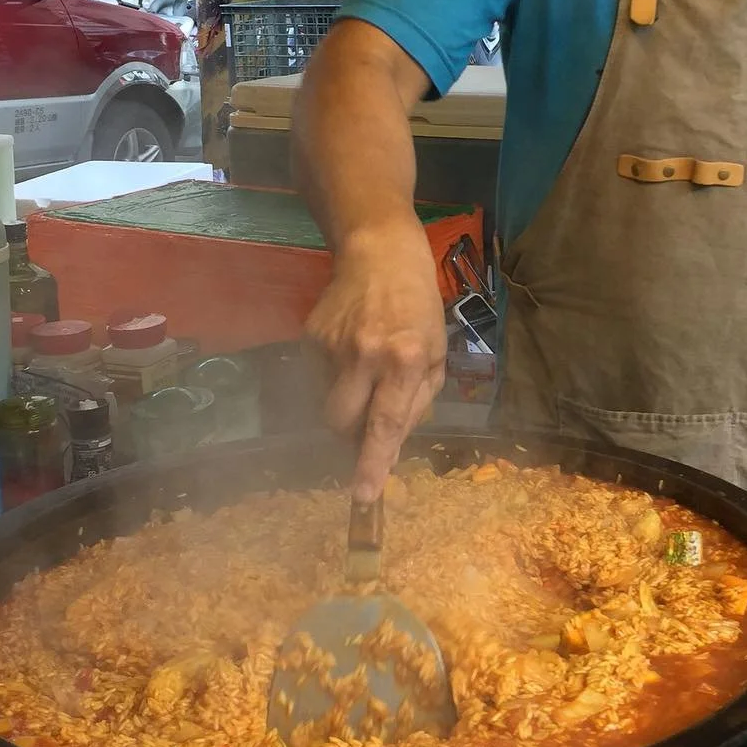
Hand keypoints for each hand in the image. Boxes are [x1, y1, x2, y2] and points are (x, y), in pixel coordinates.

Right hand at [305, 221, 447, 500]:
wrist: (379, 252)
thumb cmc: (418, 304)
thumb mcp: (435, 352)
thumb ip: (417, 400)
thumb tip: (391, 444)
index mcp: (405, 359)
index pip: (385, 423)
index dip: (373, 462)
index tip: (363, 494)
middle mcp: (366, 354)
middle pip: (342, 423)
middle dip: (350, 436)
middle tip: (366, 424)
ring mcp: (333, 344)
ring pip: (328, 403)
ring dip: (345, 403)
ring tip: (365, 370)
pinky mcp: (310, 335)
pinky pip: (319, 377)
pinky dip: (335, 376)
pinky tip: (352, 348)